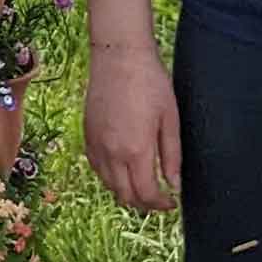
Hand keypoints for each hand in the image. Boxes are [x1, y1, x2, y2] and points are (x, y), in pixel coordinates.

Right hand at [83, 40, 181, 213]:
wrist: (119, 56)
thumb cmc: (150, 82)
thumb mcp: (170, 119)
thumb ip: (172, 155)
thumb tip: (174, 184)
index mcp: (136, 150)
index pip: (146, 194)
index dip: (161, 204)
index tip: (172, 201)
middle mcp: (112, 153)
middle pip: (125, 195)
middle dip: (144, 203)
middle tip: (159, 198)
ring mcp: (96, 144)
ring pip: (109, 185)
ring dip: (126, 191)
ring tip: (143, 184)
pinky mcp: (87, 134)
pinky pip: (97, 168)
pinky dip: (110, 177)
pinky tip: (123, 168)